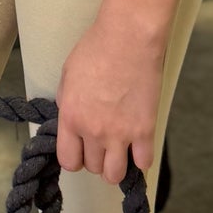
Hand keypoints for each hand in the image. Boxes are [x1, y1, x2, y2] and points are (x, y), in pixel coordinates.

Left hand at [55, 10, 165, 184]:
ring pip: (114, 175)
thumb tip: (71, 121)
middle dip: (96, 157)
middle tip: (102, 142)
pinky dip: (140, 158)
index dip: (75, 157)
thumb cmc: (96, 48)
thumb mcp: (68, 75)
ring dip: (116, 166)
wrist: (128, 37)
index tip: (81, 150)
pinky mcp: (145, 130)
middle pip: (93, 167)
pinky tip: (138, 146)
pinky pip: (143, 163)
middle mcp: (94, 131)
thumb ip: (67, 104)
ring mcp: (120, 134)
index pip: (68, 161)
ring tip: (119, 150)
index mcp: (72, 117)